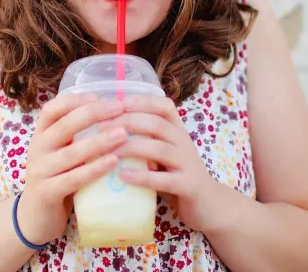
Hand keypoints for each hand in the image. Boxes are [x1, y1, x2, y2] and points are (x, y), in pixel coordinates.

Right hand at [16, 93, 127, 244]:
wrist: (36, 216)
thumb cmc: (58, 177)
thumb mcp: (63, 152)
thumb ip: (78, 136)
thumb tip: (116, 115)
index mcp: (41, 134)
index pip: (52, 109)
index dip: (75, 100)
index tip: (100, 96)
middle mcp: (37, 149)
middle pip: (64, 125)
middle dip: (93, 114)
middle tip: (119, 108)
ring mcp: (39, 171)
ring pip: (71, 153)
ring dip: (99, 142)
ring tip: (123, 134)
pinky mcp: (46, 192)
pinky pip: (73, 178)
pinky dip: (94, 169)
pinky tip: (113, 162)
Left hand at [99, 94, 220, 232]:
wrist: (208, 205)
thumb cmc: (177, 175)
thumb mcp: (163, 153)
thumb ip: (144, 140)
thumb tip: (106, 129)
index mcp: (178, 131)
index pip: (164, 106)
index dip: (140, 101)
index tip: (116, 103)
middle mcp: (184, 143)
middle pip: (156, 124)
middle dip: (127, 122)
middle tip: (100, 126)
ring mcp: (188, 164)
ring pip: (159, 149)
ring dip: (131, 148)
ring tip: (108, 152)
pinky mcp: (188, 186)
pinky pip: (164, 180)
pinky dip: (143, 177)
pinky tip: (123, 176)